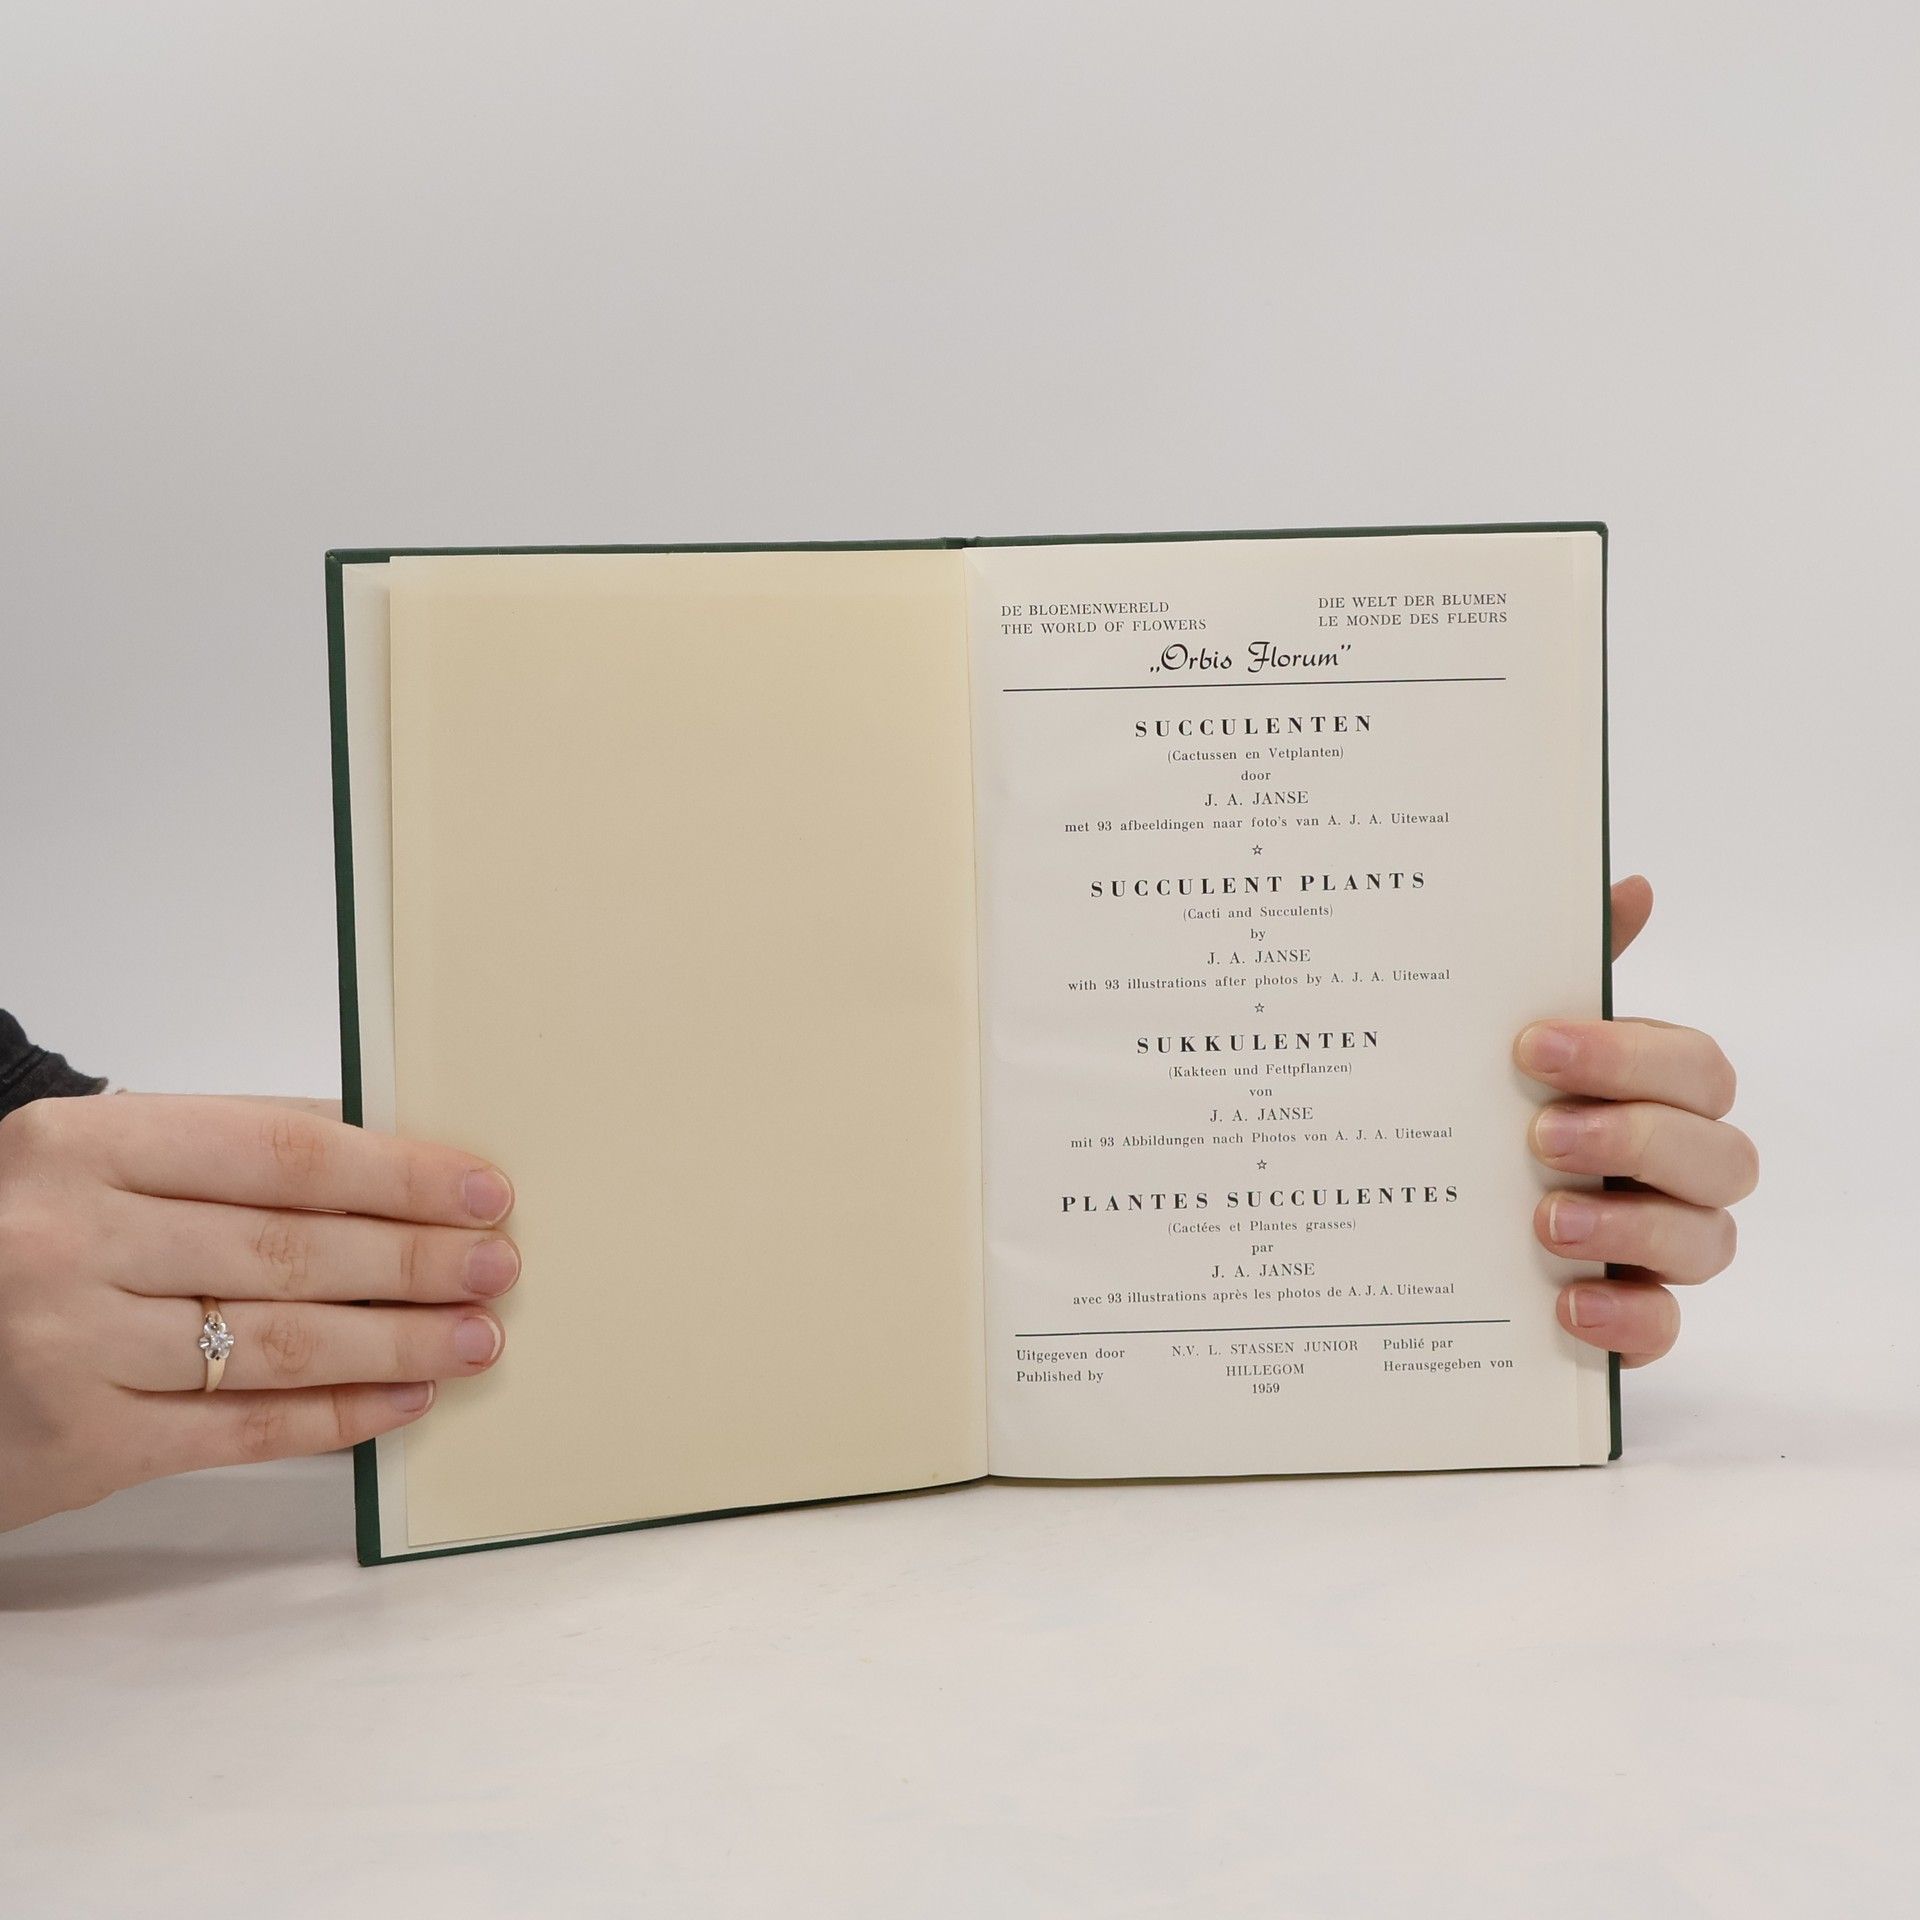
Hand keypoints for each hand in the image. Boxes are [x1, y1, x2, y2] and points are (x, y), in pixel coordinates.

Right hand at [0, 1094, 519, 1530]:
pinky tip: (402, 1399)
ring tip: (473, 1336)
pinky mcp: (77, 1446)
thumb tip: (389, 1151)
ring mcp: (66, 1347)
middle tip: (497, 1266)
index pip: (283, 1155)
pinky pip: (239, 1430)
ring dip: (394, 1343)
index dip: (399, 1175)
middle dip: (414, 1261)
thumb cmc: (23, 1234)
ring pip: (278, 1344)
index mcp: (82, 1145)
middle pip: (291, 1250)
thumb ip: (229, 1149)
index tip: (483, 1190)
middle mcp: (67, 1241)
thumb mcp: (95, 1161)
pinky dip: (334, 1417)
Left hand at [1514, 876, 1756, 1365]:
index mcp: (1655, 1094)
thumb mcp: (1508, 1040)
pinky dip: (1627, 1318)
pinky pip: (1666, 1328)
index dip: (1625, 1056)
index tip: (1531, 1047)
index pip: (1692, 1068)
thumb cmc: (1489, 1108)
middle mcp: (1675, 1170)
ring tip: (1544, 1222)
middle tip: (1540, 1134)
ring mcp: (1661, 1248)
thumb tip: (1630, 885)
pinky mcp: (1632, 1318)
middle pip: (1722, 1154)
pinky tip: (1567, 1305)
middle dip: (1635, 1138)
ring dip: (1632, 1227)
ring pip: (1710, 1242)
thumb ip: (1568, 970)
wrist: (1415, 1217)